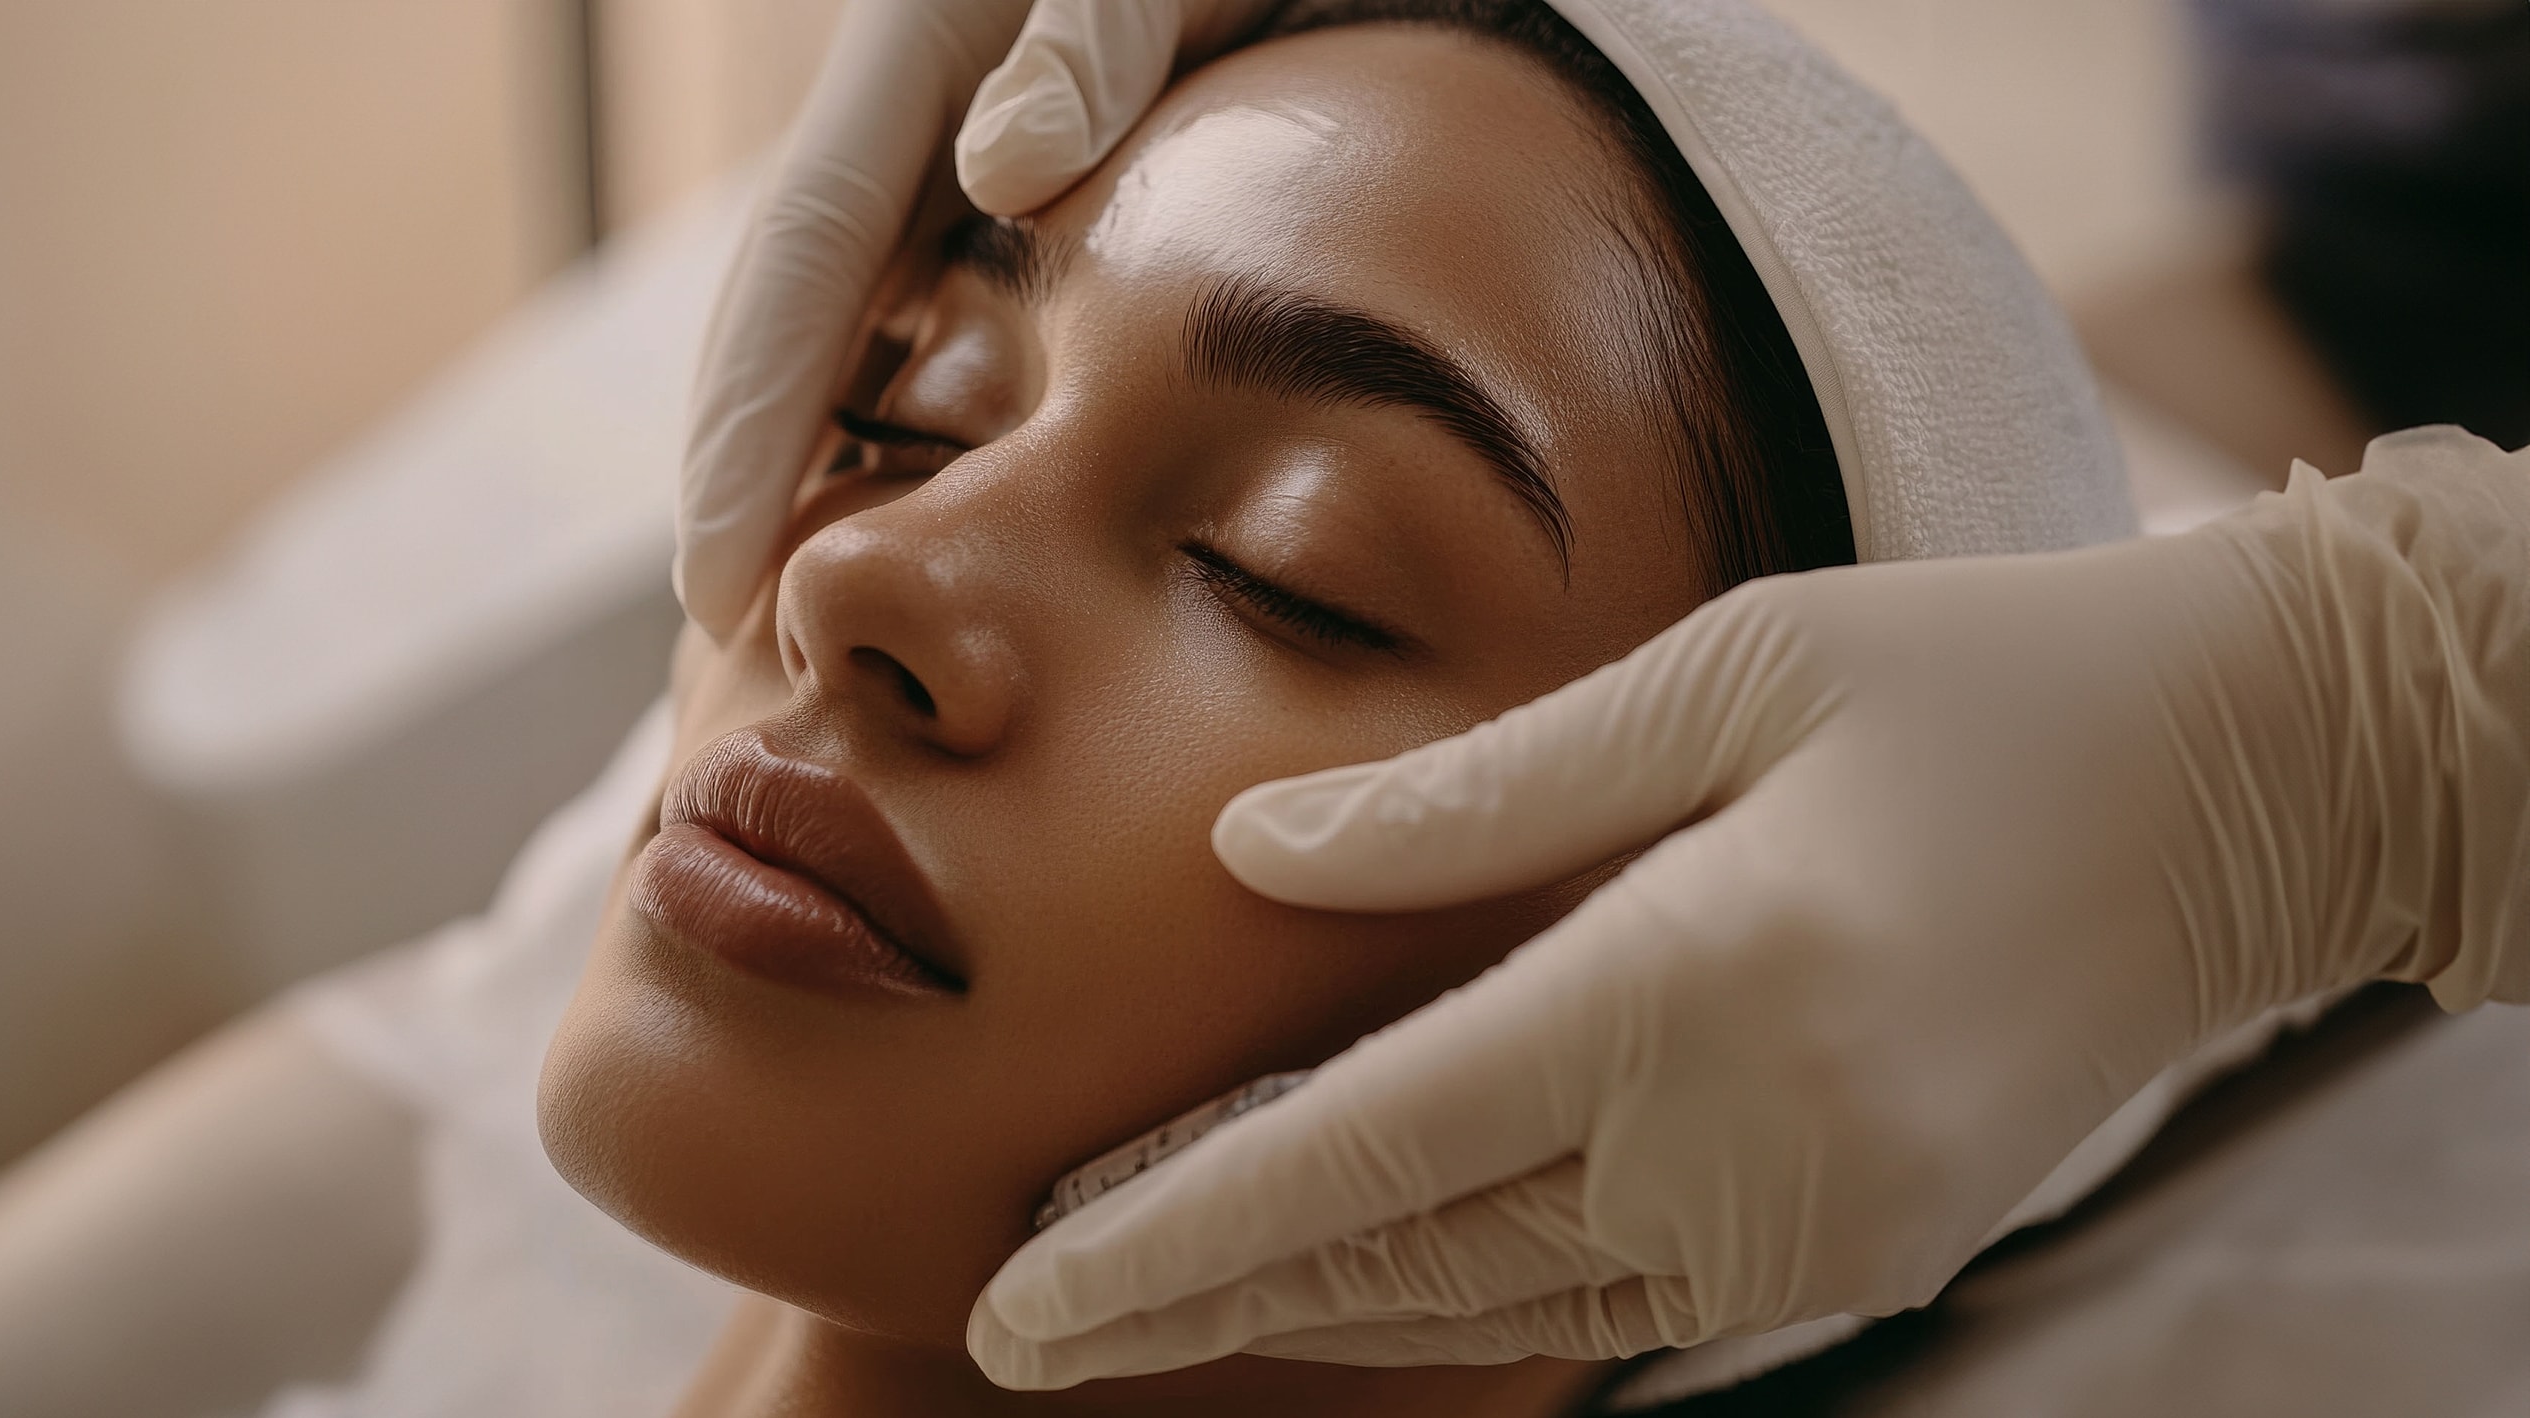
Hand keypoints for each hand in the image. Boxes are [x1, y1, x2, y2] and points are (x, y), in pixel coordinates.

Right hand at [675, 0, 1276, 637]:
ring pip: (854, 319)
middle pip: (793, 307)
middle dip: (746, 462)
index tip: (710, 575)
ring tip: (797, 591)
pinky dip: (910, 405)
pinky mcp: (1011, 169)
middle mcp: (907, 113)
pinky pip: (936, 307)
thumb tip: (1000, 171)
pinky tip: (926, 490)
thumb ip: (1091, 32)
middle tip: (726, 623)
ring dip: (815, 447)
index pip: (802, 265)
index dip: (743, 429)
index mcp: (909, 55)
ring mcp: (952, 141)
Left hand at [965, 427, 2529, 1387]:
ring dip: (1321, 1303)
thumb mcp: (1725, 674)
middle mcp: (1752, 1149)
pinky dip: (1470, 1283)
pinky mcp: (1864, 1244)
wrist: (2249, 785)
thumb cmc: (1977, 680)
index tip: (1021, 1295)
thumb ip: (1477, 795)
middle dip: (1201, 1299)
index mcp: (1697, 985)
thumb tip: (1255, 855)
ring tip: (1148, 1298)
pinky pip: (1618, 1295)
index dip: (1173, 1232)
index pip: (1367, 1150)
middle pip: (1406, 1260)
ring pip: (1500, 1301)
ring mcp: (1818, 1224)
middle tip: (1024, 1324)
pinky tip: (1366, 1257)